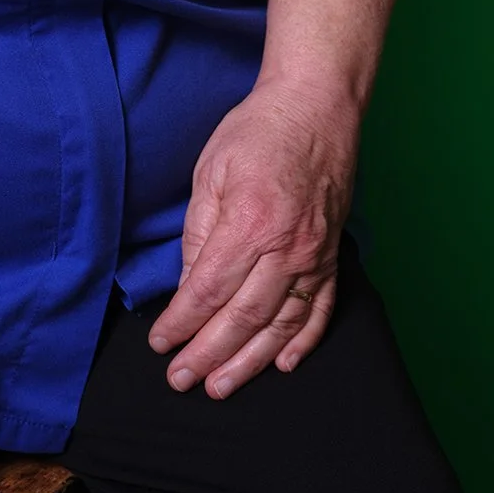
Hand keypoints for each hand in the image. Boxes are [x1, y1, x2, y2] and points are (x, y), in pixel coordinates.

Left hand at [146, 79, 358, 399]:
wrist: (316, 106)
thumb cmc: (256, 132)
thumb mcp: (210, 171)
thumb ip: (198, 231)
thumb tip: (188, 285)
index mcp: (249, 224)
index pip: (208, 291)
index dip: (181, 324)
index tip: (160, 344)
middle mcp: (287, 248)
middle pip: (243, 318)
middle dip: (208, 355)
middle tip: (181, 381)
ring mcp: (316, 255)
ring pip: (282, 325)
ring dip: (249, 361)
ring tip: (221, 386)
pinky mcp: (333, 254)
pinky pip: (321, 309)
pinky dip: (303, 342)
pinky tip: (282, 364)